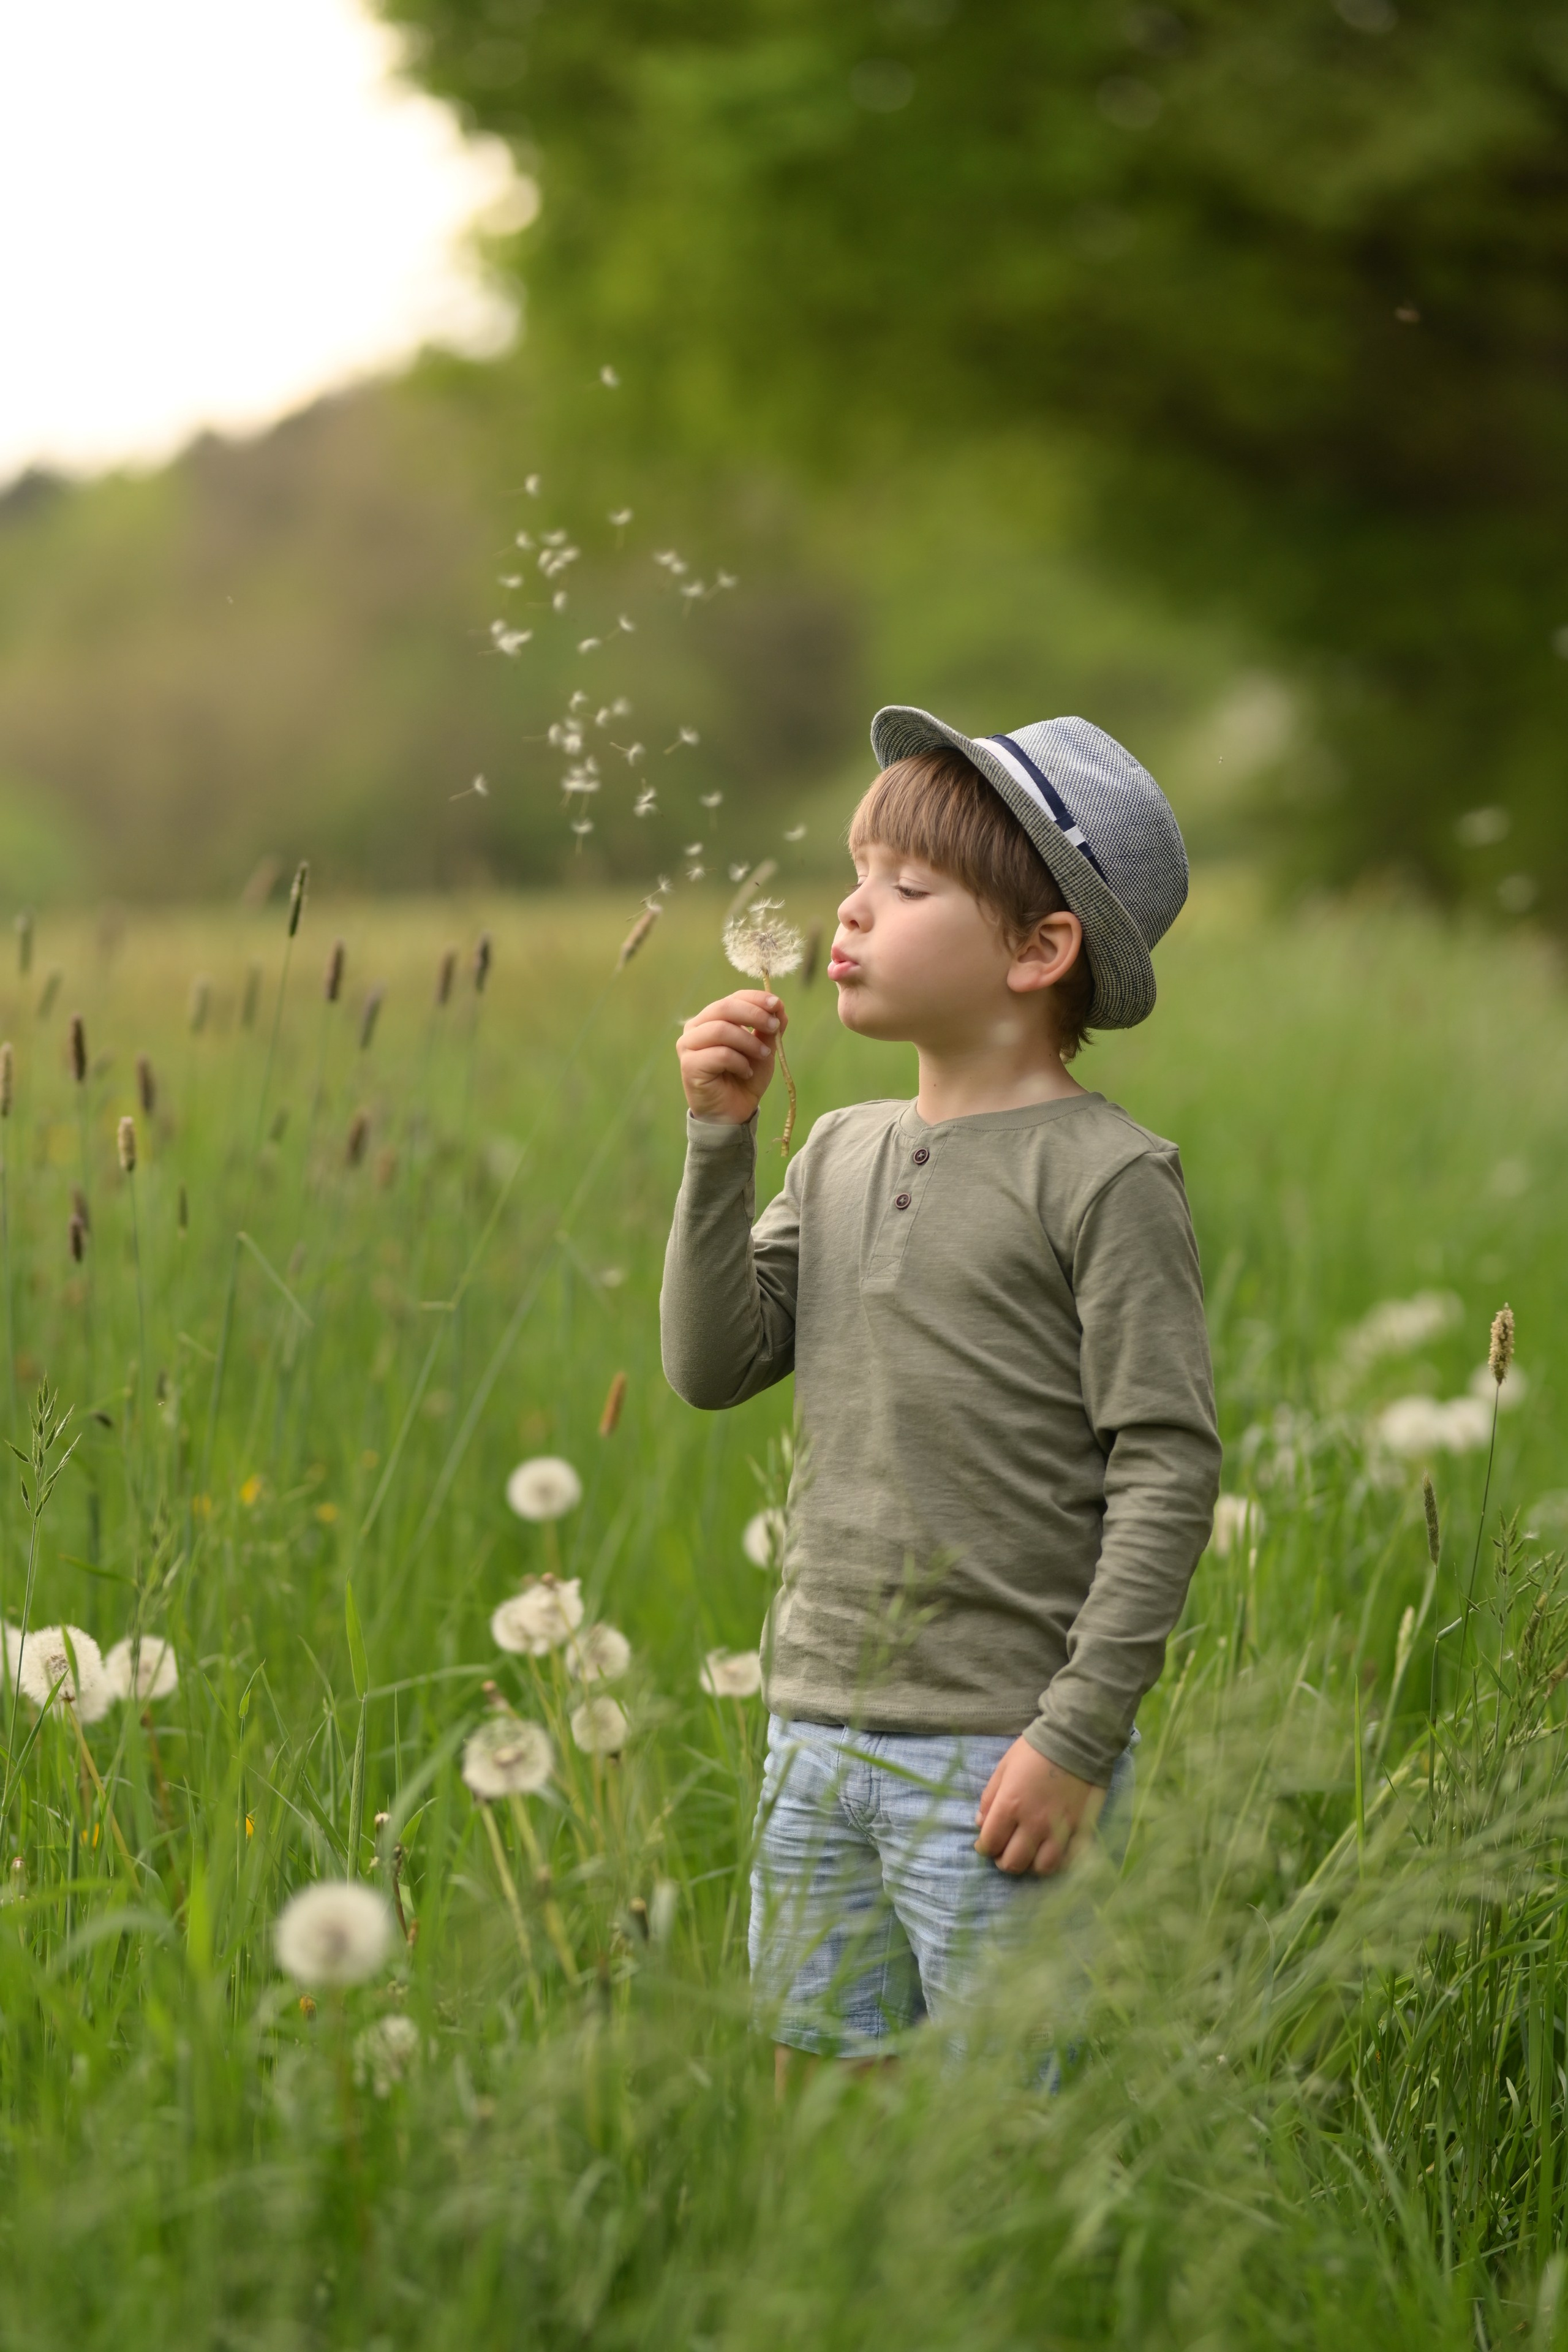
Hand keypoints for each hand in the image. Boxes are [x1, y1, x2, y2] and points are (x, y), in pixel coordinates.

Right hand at [677, 989, 786, 1125]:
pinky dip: (739, 1062)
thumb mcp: (763, 1049)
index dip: (756, 998)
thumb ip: (769, 1028)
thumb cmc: (745, 1078)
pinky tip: (745, 1072)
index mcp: (711, 1018)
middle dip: (754, 1015)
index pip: (732, 998)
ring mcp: (688, 1046)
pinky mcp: (689, 1065)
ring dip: (749, 1042)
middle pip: (724, 1008)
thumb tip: (779, 1006)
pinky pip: (719, 1054)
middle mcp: (695, 1028)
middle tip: (774, 1028)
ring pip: (721, 1029)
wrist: (732, 1113)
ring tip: (764, 1056)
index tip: (777, 1005)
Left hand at [974, 1738, 1103, 1875]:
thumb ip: (989, 1798)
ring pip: (1041, 1868)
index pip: (991, 1843)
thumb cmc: (1034, 1751)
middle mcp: (1033, 1823)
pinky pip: (1066, 1860)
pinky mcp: (1080, 1829)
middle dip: (1003, 1860)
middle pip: (1013, 1862)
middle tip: (1004, 1851)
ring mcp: (1058, 1829)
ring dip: (1030, 1865)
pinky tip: (1049, 1852)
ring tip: (1027, 1854)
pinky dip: (1055, 1862)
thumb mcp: (1003, 1768)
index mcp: (1010, 1806)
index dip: (984, 1848)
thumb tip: (981, 1824)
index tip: (986, 1844)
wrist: (1075, 1740)